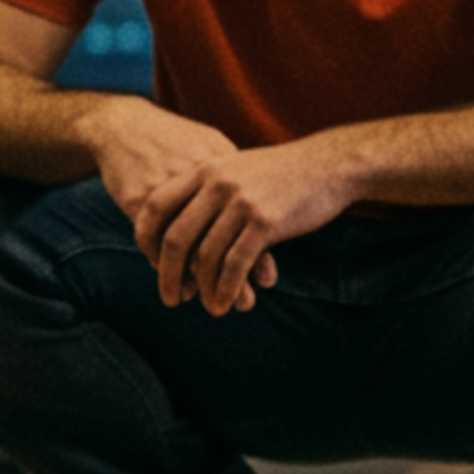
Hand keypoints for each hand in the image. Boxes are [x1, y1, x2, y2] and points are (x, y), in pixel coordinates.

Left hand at [129, 140, 352, 315]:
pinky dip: (227, 289)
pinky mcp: (265, 222)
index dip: (146, 237)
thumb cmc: (279, 174)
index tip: (150, 261)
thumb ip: (206, 188)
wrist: (327, 165)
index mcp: (203, 170)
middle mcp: (216, 184)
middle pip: (176, 237)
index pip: (156, 206)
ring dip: (204, 288)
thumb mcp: (234, 168)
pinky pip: (235, 264)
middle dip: (168, 274)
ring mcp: (240, 203)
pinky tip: (226, 303)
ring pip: (207, 255)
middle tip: (169, 298)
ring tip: (208, 307)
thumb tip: (180, 222)